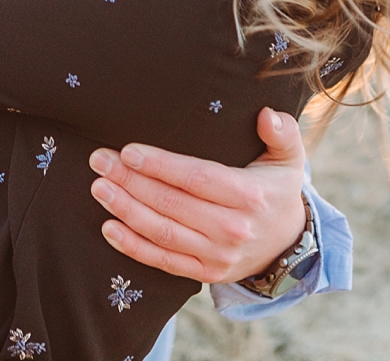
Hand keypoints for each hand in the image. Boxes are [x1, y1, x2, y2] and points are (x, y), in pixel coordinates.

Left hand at [88, 108, 307, 284]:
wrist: (288, 244)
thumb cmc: (277, 189)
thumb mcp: (289, 158)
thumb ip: (283, 132)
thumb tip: (268, 115)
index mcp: (249, 195)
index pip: (197, 178)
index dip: (160, 166)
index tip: (128, 151)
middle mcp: (232, 228)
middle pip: (171, 203)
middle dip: (131, 181)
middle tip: (99, 161)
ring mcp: (217, 255)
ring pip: (162, 232)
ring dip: (125, 210)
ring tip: (99, 188)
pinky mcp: (205, 273)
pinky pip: (163, 261)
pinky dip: (133, 247)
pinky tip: (109, 228)